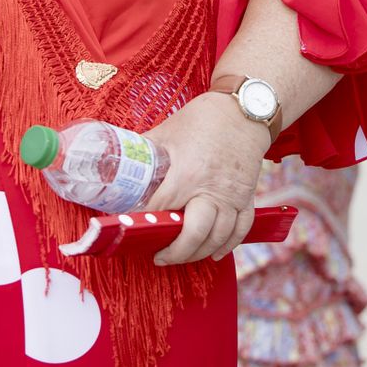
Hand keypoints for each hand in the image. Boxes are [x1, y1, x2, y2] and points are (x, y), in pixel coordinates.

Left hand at [143, 92, 268, 264]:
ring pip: (217, 238)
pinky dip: (228, 245)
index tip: (131, 229)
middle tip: (158, 255)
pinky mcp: (247, 197)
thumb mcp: (167, 131)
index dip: (143, 222)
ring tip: (180, 256)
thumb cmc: (203, 119)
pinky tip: (213, 253)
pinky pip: (241, 229)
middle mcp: (211, 190)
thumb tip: (118, 163)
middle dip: (174, 251)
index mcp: (187, 173)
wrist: (244, 110)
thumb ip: (145, 151)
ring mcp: (232, 196)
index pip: (160, 209)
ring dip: (197, 253)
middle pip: (193, 235)